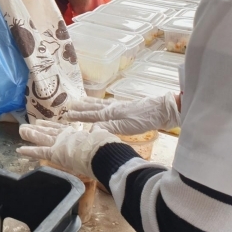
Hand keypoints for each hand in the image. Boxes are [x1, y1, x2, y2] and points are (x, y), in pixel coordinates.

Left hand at [17, 121, 120, 178]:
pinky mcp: (55, 152)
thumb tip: (102, 130)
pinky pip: (39, 152)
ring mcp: (60, 143)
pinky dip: (29, 151)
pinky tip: (19, 150)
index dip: (52, 126)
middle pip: (49, 131)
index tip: (44, 123)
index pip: (62, 129)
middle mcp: (66, 137)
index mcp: (78, 134)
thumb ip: (99, 134)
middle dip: (38, 129)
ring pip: (42, 138)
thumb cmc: (106, 146)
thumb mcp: (103, 137)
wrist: (103, 151)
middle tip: (28, 125)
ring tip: (21, 131)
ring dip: (31, 135)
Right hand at [62, 93, 179, 135]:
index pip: (92, 115)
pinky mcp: (127, 108)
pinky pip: (108, 104)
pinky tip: (103, 104)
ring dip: (90, 103)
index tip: (67, 115)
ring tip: (81, 100)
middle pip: (94, 107)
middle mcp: (113, 107)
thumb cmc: (144, 119)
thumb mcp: (126, 127)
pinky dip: (101, 104)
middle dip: (82, 108)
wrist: (163, 111)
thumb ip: (108, 127)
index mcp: (111, 113)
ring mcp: (120, 106)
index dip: (80, 116)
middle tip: (70, 105)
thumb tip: (90, 130)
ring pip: (101, 104)